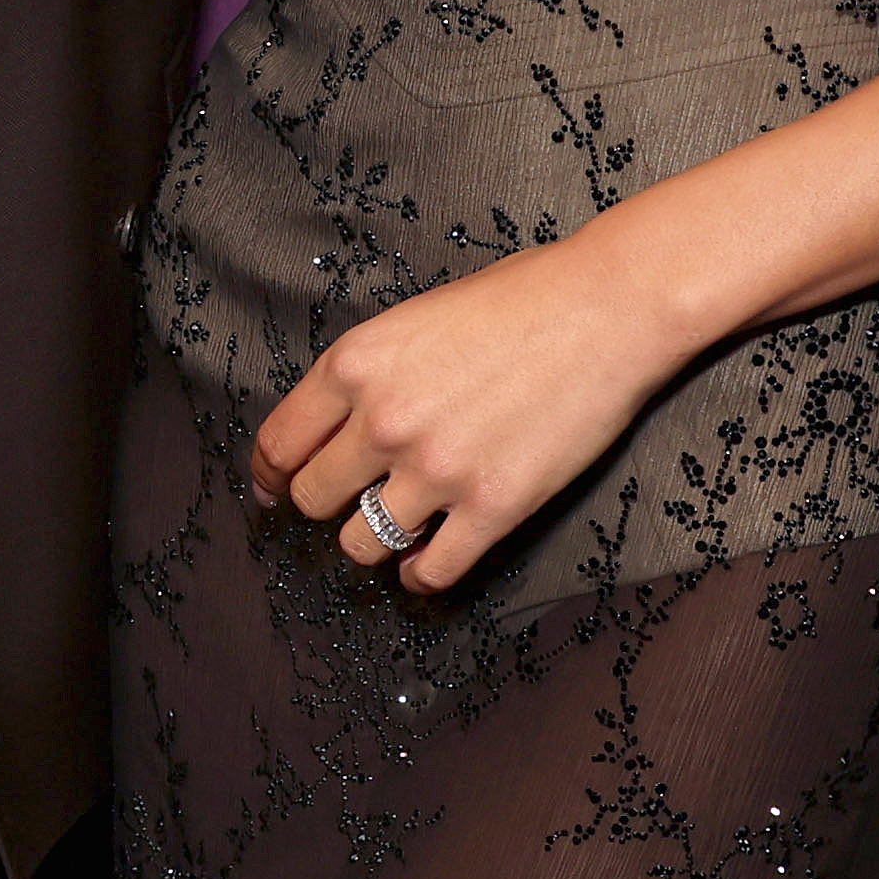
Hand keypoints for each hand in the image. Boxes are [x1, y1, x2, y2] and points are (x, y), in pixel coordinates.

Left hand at [249, 226, 701, 594]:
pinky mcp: (493, 507)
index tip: (274, 490)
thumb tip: (337, 425)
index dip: (271, 475)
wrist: (607, 310)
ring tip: (394, 531)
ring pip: (362, 544)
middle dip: (327, 503)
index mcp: (354, 366)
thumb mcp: (412, 319)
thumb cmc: (519, 300)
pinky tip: (427, 566)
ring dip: (373, 543)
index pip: (279, 444)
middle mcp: (383, 422)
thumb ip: (368, 374)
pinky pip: (433, 572)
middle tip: (349, 502)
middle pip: (314, 498)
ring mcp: (437, 470)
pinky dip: (423, 577)